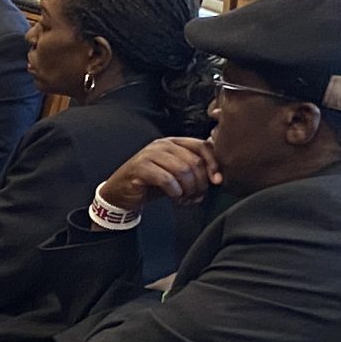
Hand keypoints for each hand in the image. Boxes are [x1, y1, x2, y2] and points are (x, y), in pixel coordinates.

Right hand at [99, 136, 221, 212]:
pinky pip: (166, 179)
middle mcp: (162, 145)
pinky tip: (174, 198)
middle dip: (200, 183)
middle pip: (194, 161)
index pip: (202, 146)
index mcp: (174, 142)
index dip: (214, 164)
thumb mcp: (176, 175)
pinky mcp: (140, 168)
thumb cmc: (151, 183)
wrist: (122, 192)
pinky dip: (175, 192)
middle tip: (197, 196)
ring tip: (185, 199)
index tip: (217, 181)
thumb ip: (194, 169)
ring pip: (182, 170)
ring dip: (188, 189)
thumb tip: (218, 174)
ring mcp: (150, 154)